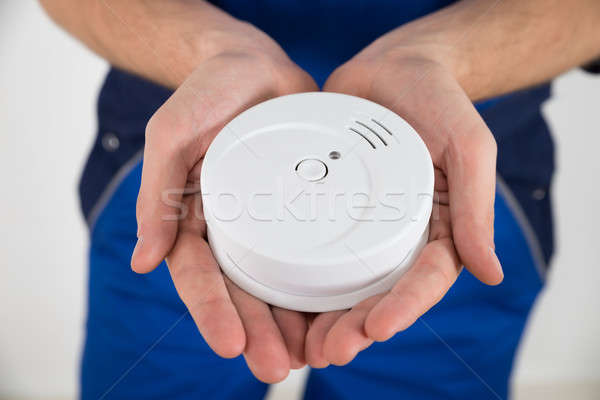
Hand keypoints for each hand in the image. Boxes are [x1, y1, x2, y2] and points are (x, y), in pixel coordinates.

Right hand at [130, 31, 317, 382]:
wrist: (252, 66)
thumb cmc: (205, 96)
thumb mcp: (172, 135)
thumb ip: (158, 194)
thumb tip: (145, 261)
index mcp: (196, 218)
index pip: (201, 276)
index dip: (213, 312)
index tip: (231, 344)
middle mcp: (234, 228)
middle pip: (244, 291)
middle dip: (258, 331)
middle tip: (276, 367)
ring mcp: (271, 221)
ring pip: (281, 281)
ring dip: (293, 322)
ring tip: (312, 356)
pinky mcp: (305, 208)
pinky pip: (316, 249)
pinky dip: (325, 284)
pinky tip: (341, 312)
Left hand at [305, 42, 503, 366]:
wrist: (395, 67)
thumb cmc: (439, 102)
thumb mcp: (468, 147)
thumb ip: (475, 206)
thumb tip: (490, 273)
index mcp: (435, 227)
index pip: (423, 278)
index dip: (403, 306)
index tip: (376, 329)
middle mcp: (396, 233)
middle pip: (377, 291)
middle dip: (355, 326)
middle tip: (329, 352)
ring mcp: (360, 222)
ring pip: (342, 280)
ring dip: (323, 316)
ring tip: (301, 345)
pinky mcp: (327, 206)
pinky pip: (311, 243)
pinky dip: (296, 274)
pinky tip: (275, 298)